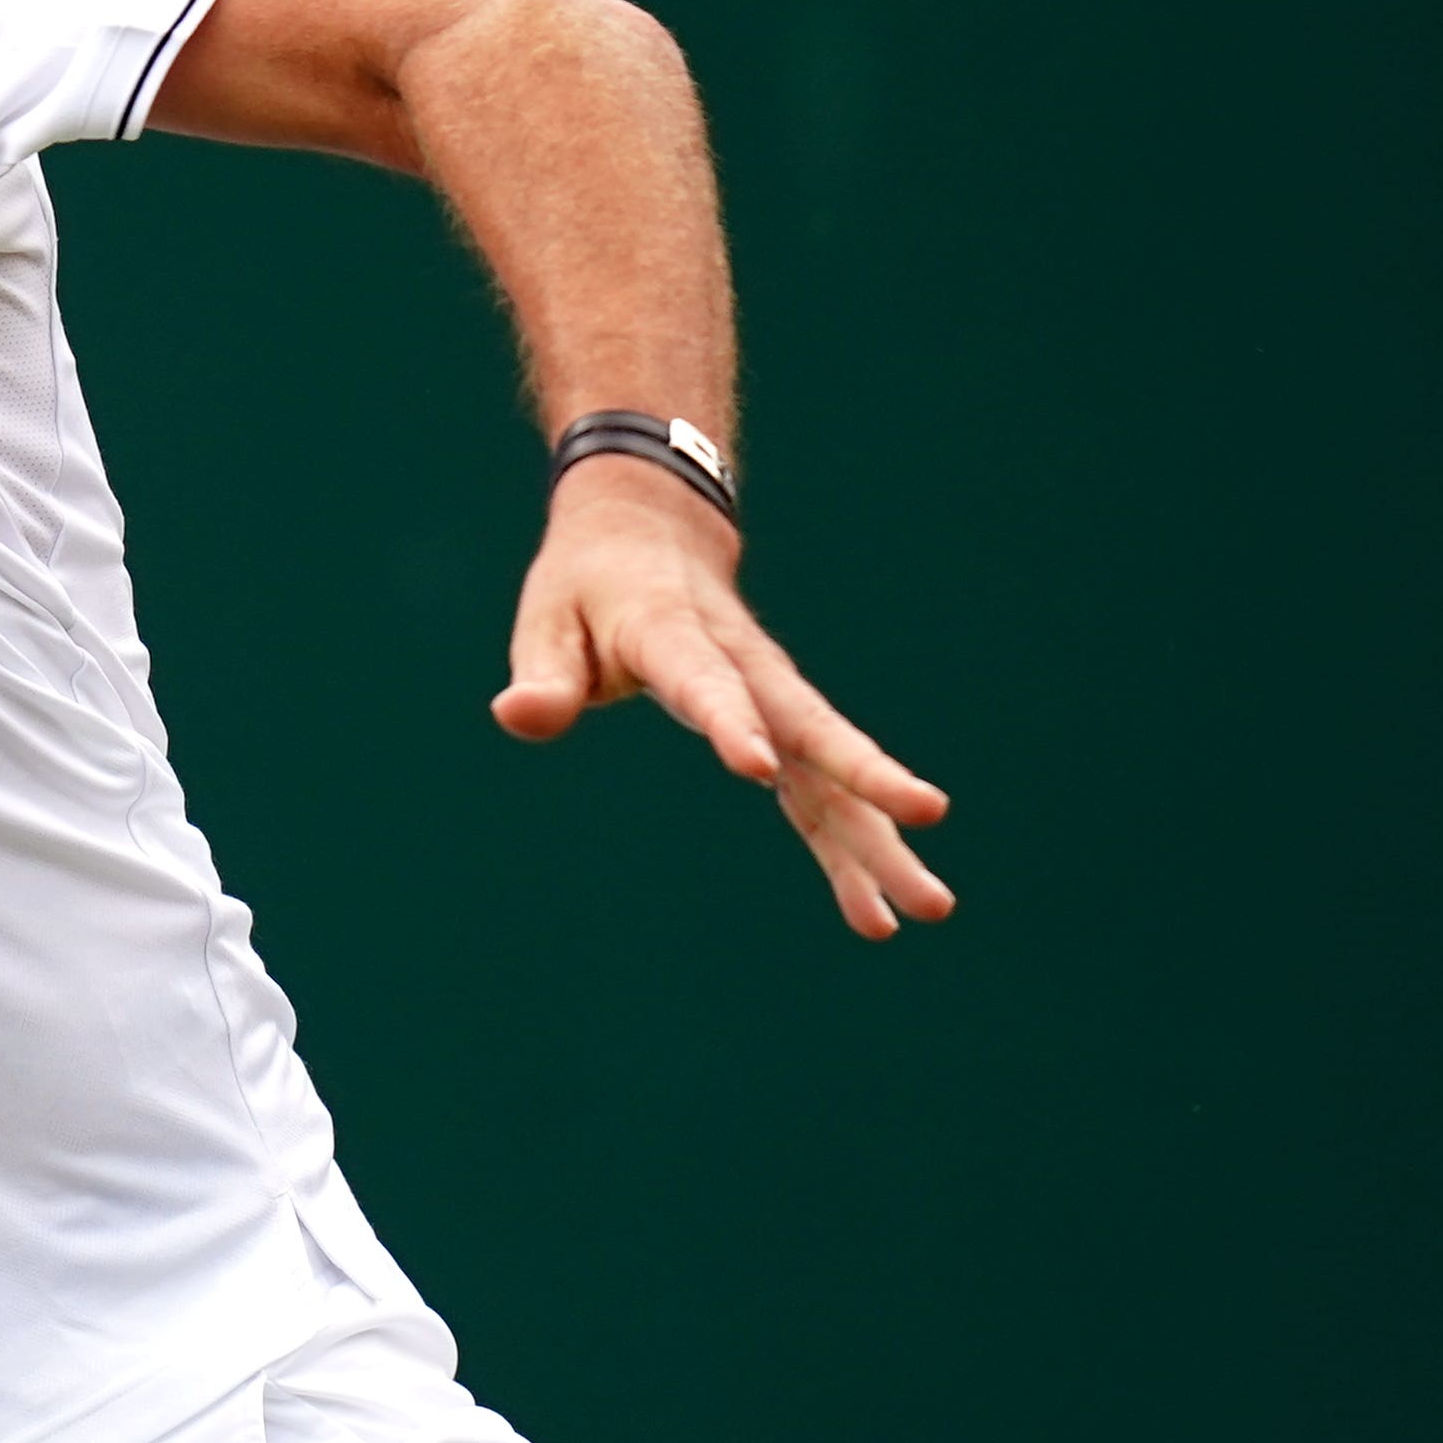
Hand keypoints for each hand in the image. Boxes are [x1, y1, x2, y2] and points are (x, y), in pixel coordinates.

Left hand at [494, 458, 956, 937]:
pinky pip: (819, 793)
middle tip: (926, 819)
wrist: (651, 528)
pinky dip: (847, 847)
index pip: (707, 682)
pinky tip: (874, 914)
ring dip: (878, 836)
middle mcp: (743, 666)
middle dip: (868, 778)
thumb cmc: (588, 583)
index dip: (730, 722)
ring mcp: (773, 697)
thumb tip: (515, 716)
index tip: (759, 768)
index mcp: (675, 633)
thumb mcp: (548, 619)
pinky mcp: (781, 726)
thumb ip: (544, 676)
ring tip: (928, 907)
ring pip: (833, 769)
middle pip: (812, 724)